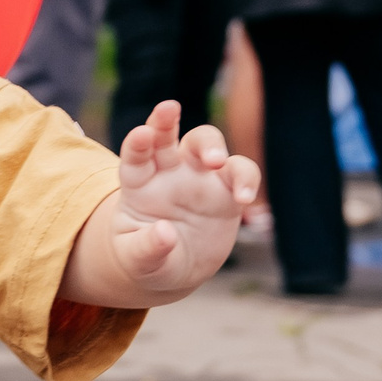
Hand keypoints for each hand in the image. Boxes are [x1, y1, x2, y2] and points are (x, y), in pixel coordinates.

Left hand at [63, 102, 259, 306]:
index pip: (135, 156)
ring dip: (211, 146)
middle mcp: (168, 172)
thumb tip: (165, 233)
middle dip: (166, 120)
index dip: (138, 142)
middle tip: (170, 110)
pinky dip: (246, 180)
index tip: (141, 133)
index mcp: (139, 185)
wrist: (176, 270)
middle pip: (166, 135)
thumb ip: (146, 248)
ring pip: (206, 143)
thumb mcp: (138, 262)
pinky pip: (241, 173)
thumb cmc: (148, 260)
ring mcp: (199, 178)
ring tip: (216, 163)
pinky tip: (244, 199)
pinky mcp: (227, 192)